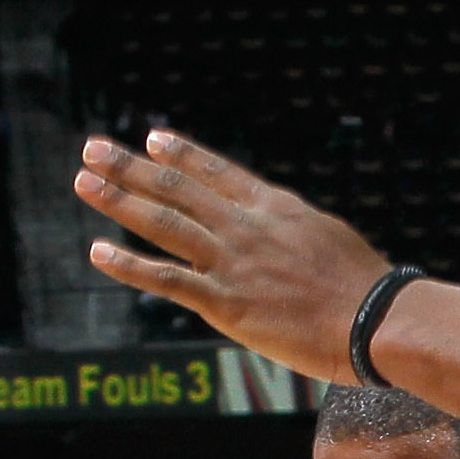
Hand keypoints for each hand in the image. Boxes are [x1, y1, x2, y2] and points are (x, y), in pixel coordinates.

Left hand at [74, 128, 385, 382]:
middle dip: (131, 166)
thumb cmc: (365, 286)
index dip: (182, 154)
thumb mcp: (328, 238)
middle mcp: (247, 226)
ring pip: (163, 222)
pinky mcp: (225, 302)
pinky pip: (165, 278)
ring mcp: (233, 262)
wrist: (375, 320)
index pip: (218, 172)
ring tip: (84, 181)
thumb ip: (294, 230)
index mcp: (276, 208)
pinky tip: (98, 251)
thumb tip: (282, 229)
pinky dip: (128, 264)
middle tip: (94, 148)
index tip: (153, 139)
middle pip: (178, 188)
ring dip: (118, 199)